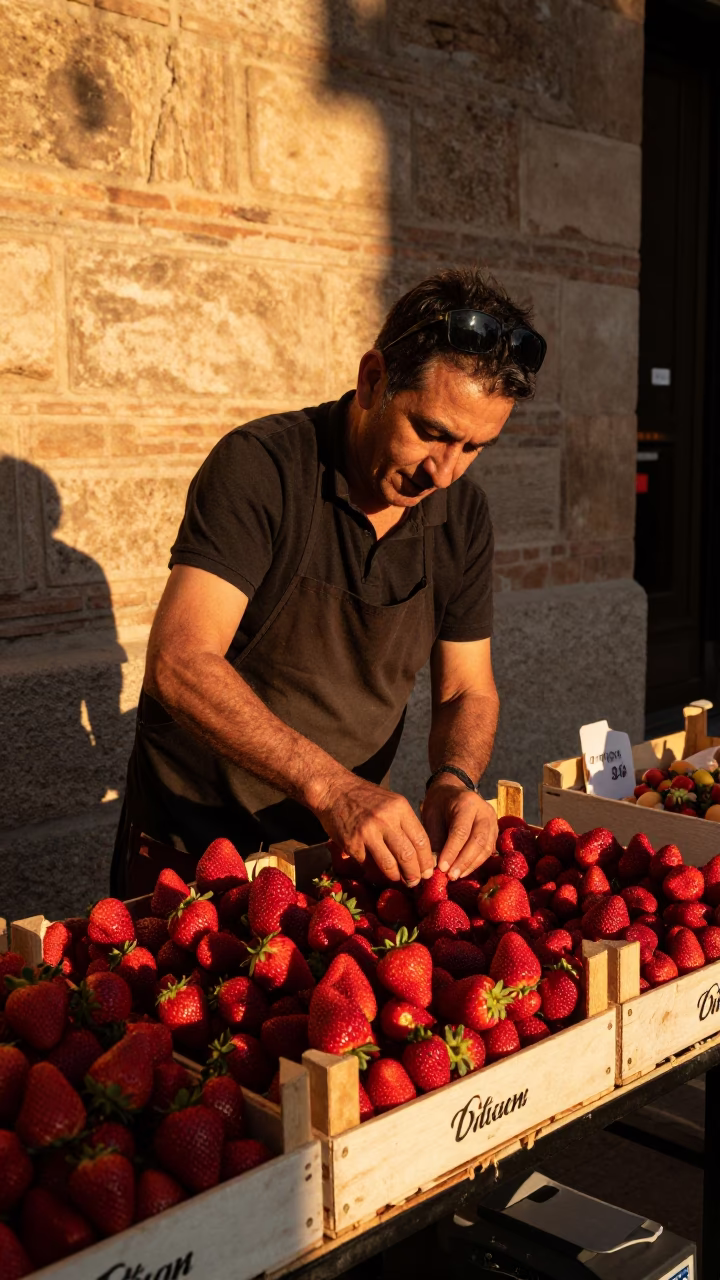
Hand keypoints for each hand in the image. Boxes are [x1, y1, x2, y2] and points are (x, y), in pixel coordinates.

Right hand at [311, 771, 433, 887]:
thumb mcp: (390, 802)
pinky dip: (376, 872)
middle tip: (415, 882)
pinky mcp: (352, 843)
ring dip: (397, 877)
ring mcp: (367, 832)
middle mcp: (386, 819)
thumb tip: (419, 852)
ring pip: (390, 864)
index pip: (421, 840)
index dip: (427, 860)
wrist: (333, 790)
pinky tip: (379, 874)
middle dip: (415, 874)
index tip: (428, 871)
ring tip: (400, 881)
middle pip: (408, 855)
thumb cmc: (364, 797)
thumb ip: (404, 823)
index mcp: (400, 808)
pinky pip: (369, 864)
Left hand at [421, 777, 497, 878]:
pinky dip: (476, 863)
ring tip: (455, 876)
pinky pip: (488, 850)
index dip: (452, 851)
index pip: (461, 831)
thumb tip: (434, 866)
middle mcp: (484, 811)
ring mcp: (493, 821)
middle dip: (464, 861)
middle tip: (450, 876)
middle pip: (478, 840)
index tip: (441, 868)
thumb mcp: (431, 815)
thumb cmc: (439, 803)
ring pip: (486, 848)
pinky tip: (463, 871)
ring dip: (470, 865)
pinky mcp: (495, 831)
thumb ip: (434, 839)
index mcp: (467, 803)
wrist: (453, 790)